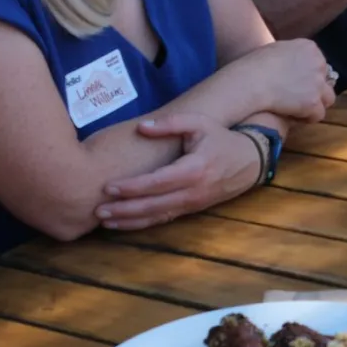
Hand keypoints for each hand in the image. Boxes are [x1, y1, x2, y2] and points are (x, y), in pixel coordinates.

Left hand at [97, 112, 261, 229]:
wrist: (249, 161)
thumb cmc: (220, 139)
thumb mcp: (200, 123)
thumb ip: (170, 123)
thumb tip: (142, 127)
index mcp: (195, 168)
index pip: (158, 181)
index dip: (133, 187)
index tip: (109, 187)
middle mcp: (193, 191)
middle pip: (154, 204)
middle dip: (124, 209)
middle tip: (97, 210)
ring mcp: (193, 203)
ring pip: (157, 216)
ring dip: (129, 220)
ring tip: (103, 221)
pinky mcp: (191, 209)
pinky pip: (163, 219)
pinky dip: (142, 223)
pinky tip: (122, 224)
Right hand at [237, 39, 334, 121]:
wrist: (249, 81)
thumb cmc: (253, 66)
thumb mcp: (275, 50)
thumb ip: (291, 56)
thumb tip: (293, 66)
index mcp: (309, 48)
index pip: (319, 64)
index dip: (308, 77)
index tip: (294, 84)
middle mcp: (318, 63)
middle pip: (326, 80)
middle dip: (315, 90)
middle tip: (297, 98)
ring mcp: (317, 83)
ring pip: (328, 98)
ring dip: (315, 104)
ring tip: (298, 109)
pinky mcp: (313, 102)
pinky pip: (318, 114)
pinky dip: (307, 118)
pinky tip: (292, 117)